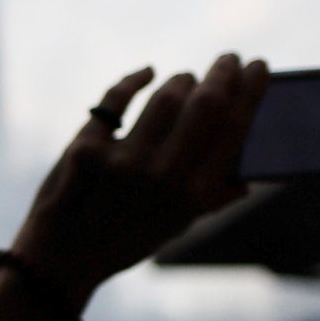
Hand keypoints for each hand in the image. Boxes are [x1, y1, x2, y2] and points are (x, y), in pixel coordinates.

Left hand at [5, 55, 269, 300]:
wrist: (61, 261)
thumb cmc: (124, 240)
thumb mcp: (175, 227)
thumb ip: (210, 200)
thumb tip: (247, 178)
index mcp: (193, 196)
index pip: (234, 130)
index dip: (250, 92)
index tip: (258, 67)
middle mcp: (162, 176)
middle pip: (205, 104)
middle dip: (222, 73)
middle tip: (229, 58)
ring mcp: (122, 161)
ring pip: (165, 96)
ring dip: (180, 81)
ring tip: (186, 79)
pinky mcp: (85, 148)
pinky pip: (116, 99)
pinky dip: (134, 79)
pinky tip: (147, 73)